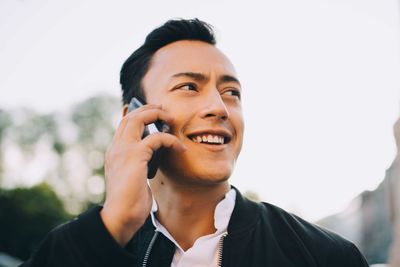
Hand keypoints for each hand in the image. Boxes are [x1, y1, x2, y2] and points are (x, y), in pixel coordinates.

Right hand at [100, 104, 185, 245]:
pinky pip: (156, 138)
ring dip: (158, 115)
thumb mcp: (133, 177)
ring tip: (172, 119)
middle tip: (165, 111)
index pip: (124, 125)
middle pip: (130, 116)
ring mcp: (123, 150)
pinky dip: (171, 140)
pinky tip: (180, 148)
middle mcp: (116, 147)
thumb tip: (154, 157)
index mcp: (114, 152)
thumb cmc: (129, 201)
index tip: (154, 114)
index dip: (139, 115)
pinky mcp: (135, 156)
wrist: (120, 215)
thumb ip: (139, 163)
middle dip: (149, 109)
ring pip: (139, 119)